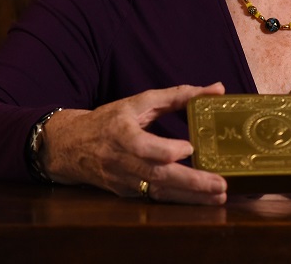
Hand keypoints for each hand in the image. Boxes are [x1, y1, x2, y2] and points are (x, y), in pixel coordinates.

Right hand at [41, 83, 227, 204]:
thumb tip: (216, 89)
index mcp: (121, 134)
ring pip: (159, 194)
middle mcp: (122, 161)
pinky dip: (179, 201)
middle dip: (191, 183)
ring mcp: (124, 182)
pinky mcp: (127, 194)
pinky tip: (203, 200)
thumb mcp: (138, 102)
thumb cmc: (108, 120)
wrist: (70, 146)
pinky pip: (156, 200)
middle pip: (157, 176)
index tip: (189, 147)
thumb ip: (177, 96)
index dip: (166, 150)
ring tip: (219, 197)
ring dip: (191, 198)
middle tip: (220, 185)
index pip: (144, 147)